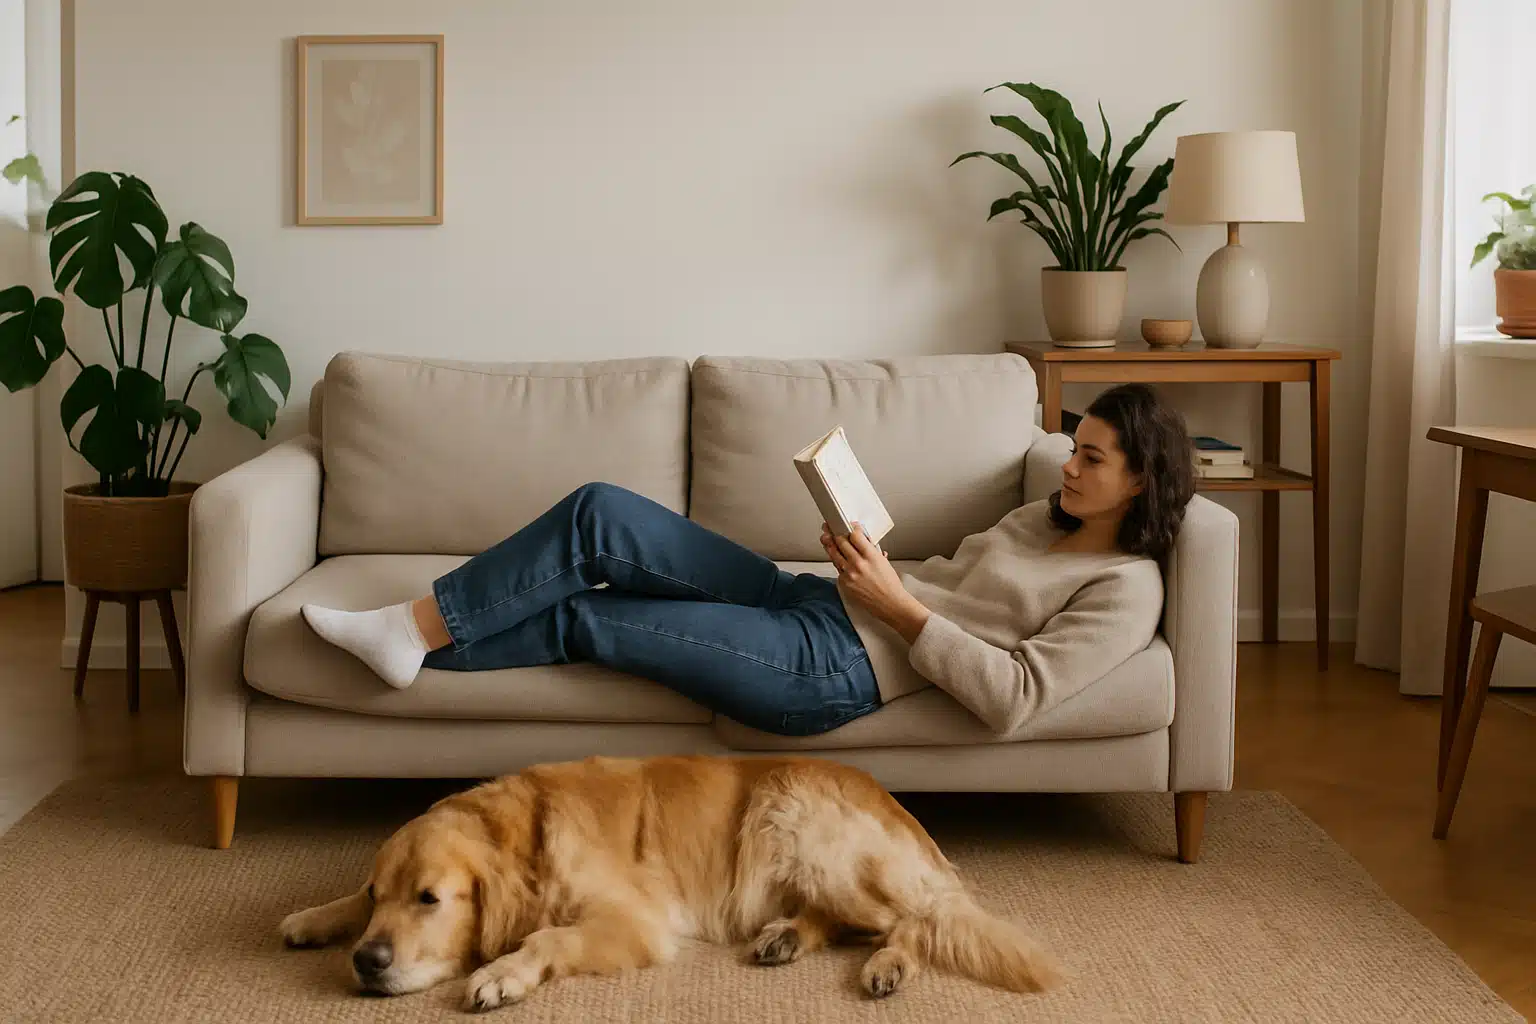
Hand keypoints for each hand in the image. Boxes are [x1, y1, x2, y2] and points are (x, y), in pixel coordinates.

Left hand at [821, 523, 929, 642]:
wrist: (890, 603)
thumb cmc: (889, 584)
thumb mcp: (883, 562)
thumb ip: (871, 550)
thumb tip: (862, 540)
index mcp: (871, 556)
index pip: (855, 535)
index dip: (851, 528)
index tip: (849, 525)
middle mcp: (858, 564)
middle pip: (841, 542)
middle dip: (835, 533)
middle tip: (830, 528)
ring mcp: (849, 574)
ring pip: (834, 554)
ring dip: (830, 545)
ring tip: (826, 539)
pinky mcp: (844, 582)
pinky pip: (837, 568)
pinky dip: (837, 562)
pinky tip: (837, 558)